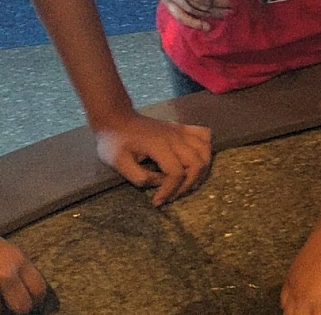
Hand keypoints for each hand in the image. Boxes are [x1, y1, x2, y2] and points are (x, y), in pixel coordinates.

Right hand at [0, 219, 46, 314]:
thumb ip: (15, 267)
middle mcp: (5, 273)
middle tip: (3, 304)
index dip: (34, 299)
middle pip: (23, 307)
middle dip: (14, 308)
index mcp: (16, 258)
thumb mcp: (2, 247)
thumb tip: (26, 290)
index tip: (28, 302)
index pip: (38, 289)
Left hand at [94, 111, 211, 205]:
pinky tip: (197, 159)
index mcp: (158, 145)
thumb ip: (140, 178)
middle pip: (197, 163)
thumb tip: (159, 184)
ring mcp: (180, 131)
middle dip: (188, 185)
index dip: (169, 191)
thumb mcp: (119, 163)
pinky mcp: (181, 128)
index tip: (157, 202)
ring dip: (201, 170)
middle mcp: (174, 137)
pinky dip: (206, 149)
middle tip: (172, 194)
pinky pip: (204, 135)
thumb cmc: (115, 141)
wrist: (116, 118)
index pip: (176, 173)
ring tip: (187, 182)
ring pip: (205, 150)